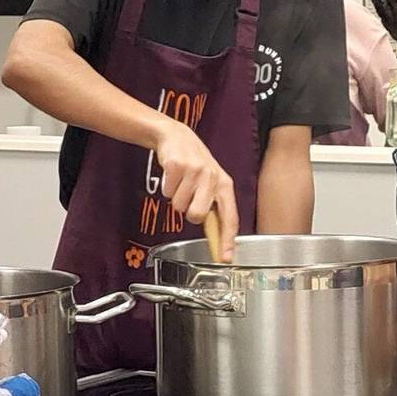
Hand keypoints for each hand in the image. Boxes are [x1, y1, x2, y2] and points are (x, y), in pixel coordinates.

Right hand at [154, 119, 238, 261]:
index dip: (227, 240)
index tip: (225, 258)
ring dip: (176, 197)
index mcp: (225, 185)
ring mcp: (194, 170)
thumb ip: (215, 208)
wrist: (176, 137)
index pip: (229, 218)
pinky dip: (167, 187)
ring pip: (179, 205)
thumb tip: (218, 240)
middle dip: (189, 212)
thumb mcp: (211, 183)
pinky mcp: (177, 165)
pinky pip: (167, 192)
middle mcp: (213, 177)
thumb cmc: (195, 165)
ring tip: (181, 182)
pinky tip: (173, 175)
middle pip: (197, 215)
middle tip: (189, 198)